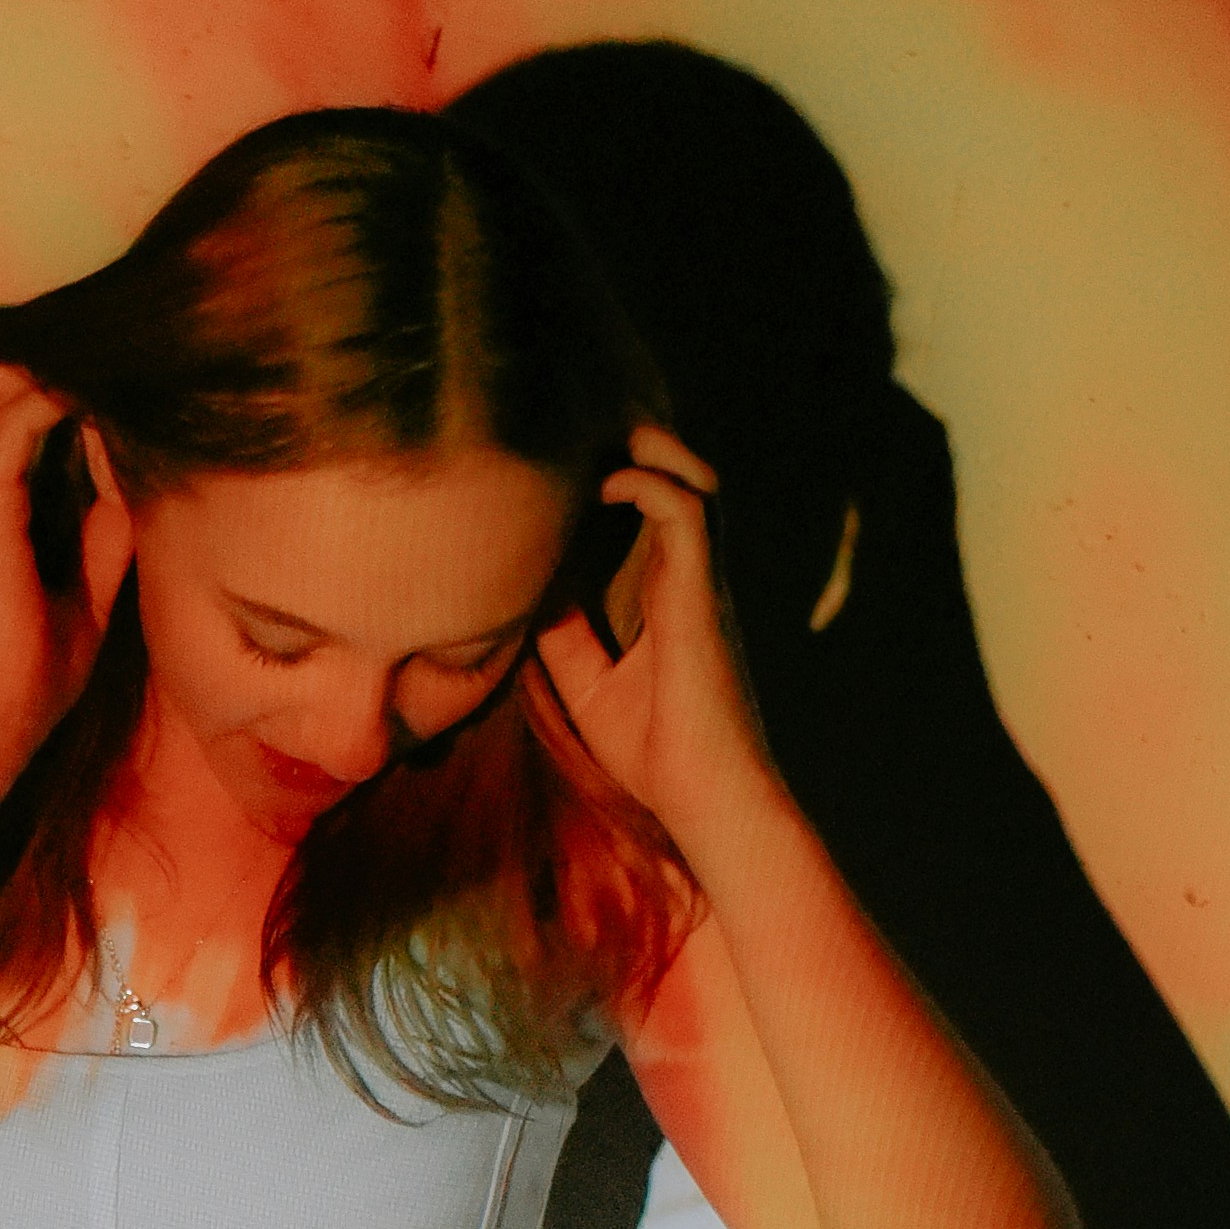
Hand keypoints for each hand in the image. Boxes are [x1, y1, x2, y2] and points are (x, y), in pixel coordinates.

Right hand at [0, 358, 135, 783]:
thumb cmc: (24, 679)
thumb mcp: (77, 599)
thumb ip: (99, 536)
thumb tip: (127, 482)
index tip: (47, 376)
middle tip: (63, 368)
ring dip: (27, 373)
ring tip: (76, 377)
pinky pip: (9, 424)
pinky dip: (48, 400)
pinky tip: (84, 404)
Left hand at [536, 424, 781, 883]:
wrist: (702, 798)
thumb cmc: (656, 755)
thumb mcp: (588, 684)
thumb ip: (565, 634)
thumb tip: (527, 593)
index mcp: (672, 598)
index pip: (656, 515)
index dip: (623, 478)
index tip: (573, 461)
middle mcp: (693, 581)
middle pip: (685, 483)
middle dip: (645, 447)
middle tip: (591, 430)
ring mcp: (702, 584)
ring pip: (697, 481)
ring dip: (655, 450)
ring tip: (607, 438)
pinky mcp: (702, 595)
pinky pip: (688, 512)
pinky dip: (650, 485)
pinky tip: (609, 487)